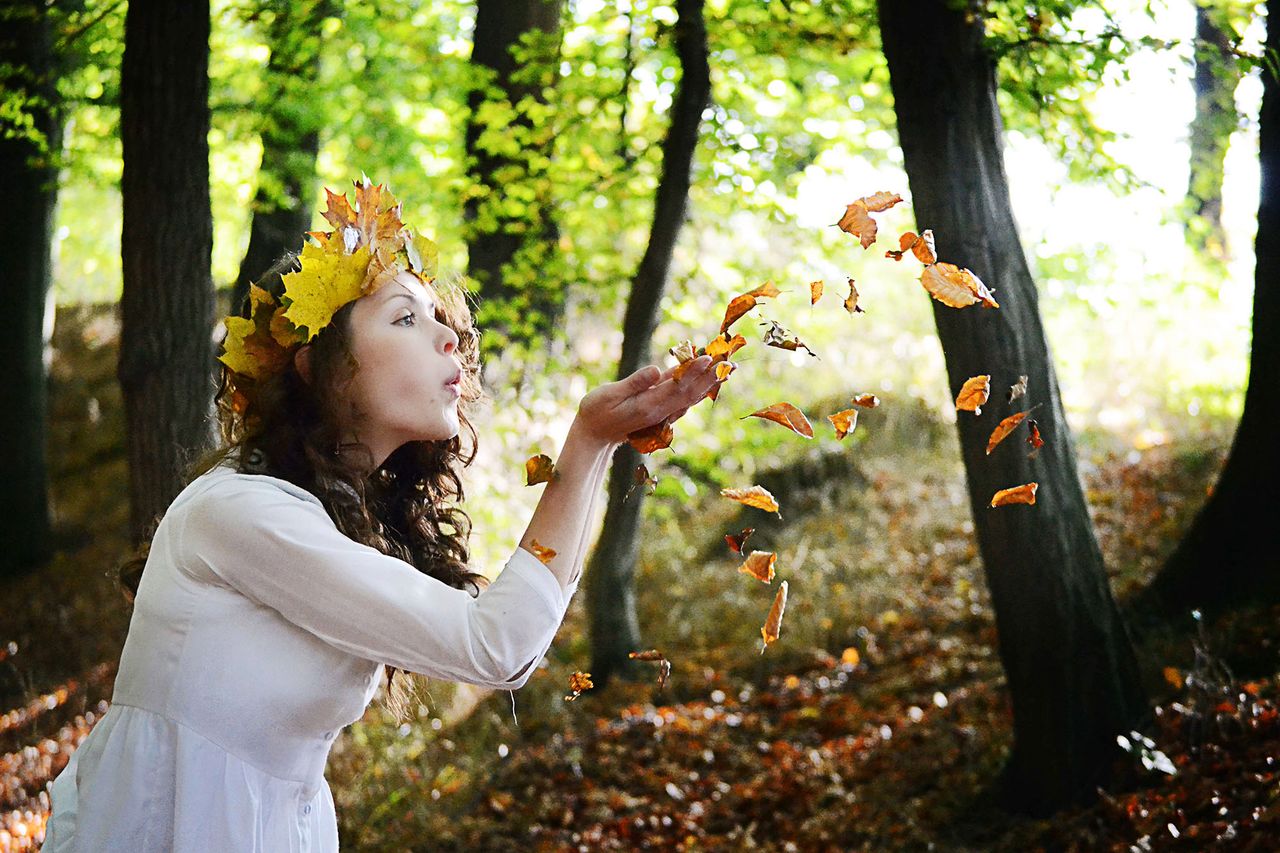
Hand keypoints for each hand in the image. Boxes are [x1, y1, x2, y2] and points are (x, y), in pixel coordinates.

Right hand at [573, 356, 724, 445]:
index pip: (677, 386)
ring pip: (690, 396)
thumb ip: (635, 383)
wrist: (594, 436)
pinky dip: (697, 389)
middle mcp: (660, 411)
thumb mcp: (609, 394)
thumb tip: (657, 370)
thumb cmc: (596, 411)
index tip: (708, 358)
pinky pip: (683, 400)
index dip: (694, 371)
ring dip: (709, 382)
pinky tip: (706, 382)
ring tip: (726, 370)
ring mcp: (661, 414)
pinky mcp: (659, 413)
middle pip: (691, 392)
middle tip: (729, 361)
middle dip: (710, 376)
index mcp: (649, 405)